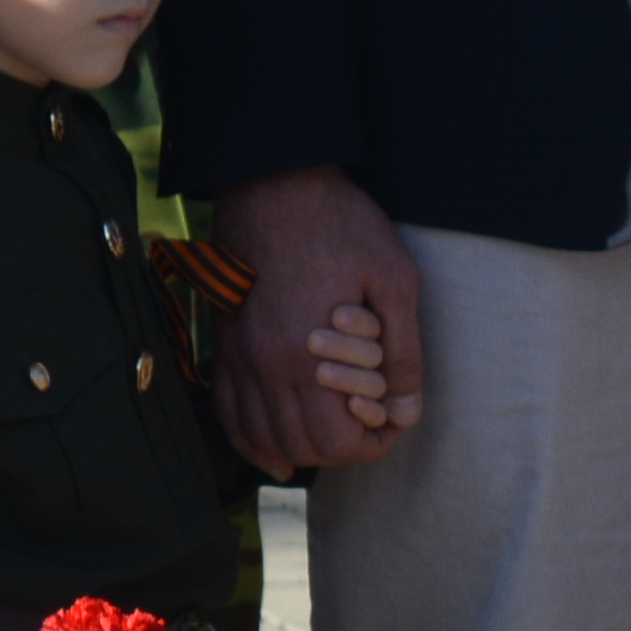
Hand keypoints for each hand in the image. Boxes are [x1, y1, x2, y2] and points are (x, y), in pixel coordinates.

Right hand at [207, 164, 424, 477]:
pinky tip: (270, 445)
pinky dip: (247, 436)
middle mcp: (266, 363)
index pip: (338, 443)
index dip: (374, 445)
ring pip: (259, 435)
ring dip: (296, 447)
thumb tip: (408, 410)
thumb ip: (404, 353)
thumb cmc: (340, 225)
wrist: (272, 180)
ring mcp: (237, 351)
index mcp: (310, 355)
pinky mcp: (222, 337)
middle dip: (341, 450)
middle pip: (301, 446)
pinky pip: (225, 407)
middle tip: (366, 427)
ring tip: (326, 433)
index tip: (391, 423)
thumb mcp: (394, 280)